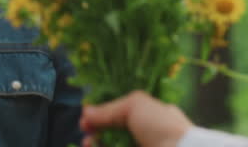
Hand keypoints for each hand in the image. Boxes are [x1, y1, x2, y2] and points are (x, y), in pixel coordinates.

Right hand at [79, 91, 193, 146]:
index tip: (88, 117)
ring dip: (96, 143)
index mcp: (152, 116)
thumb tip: (86, 113)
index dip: (103, 114)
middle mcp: (146, 134)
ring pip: (112, 144)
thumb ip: (109, 109)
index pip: (122, 113)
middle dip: (96, 130)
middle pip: (114, 131)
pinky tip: (93, 146)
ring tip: (88, 143)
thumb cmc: (161, 127)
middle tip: (86, 131)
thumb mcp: (136, 105)